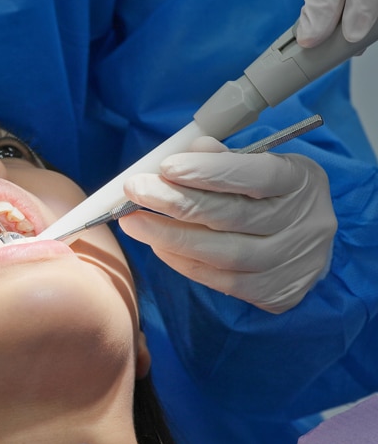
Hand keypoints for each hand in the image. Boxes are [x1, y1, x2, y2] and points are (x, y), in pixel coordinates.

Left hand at [118, 136, 336, 312]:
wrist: (310, 243)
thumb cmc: (272, 193)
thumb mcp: (259, 164)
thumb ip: (223, 158)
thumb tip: (190, 150)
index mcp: (301, 181)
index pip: (257, 175)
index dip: (210, 171)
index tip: (167, 166)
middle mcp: (303, 224)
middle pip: (233, 216)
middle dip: (176, 202)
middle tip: (134, 190)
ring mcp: (290, 262)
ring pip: (224, 254)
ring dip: (171, 237)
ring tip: (134, 222)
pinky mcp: (275, 293)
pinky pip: (220, 280)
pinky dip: (183, 262)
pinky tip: (158, 245)